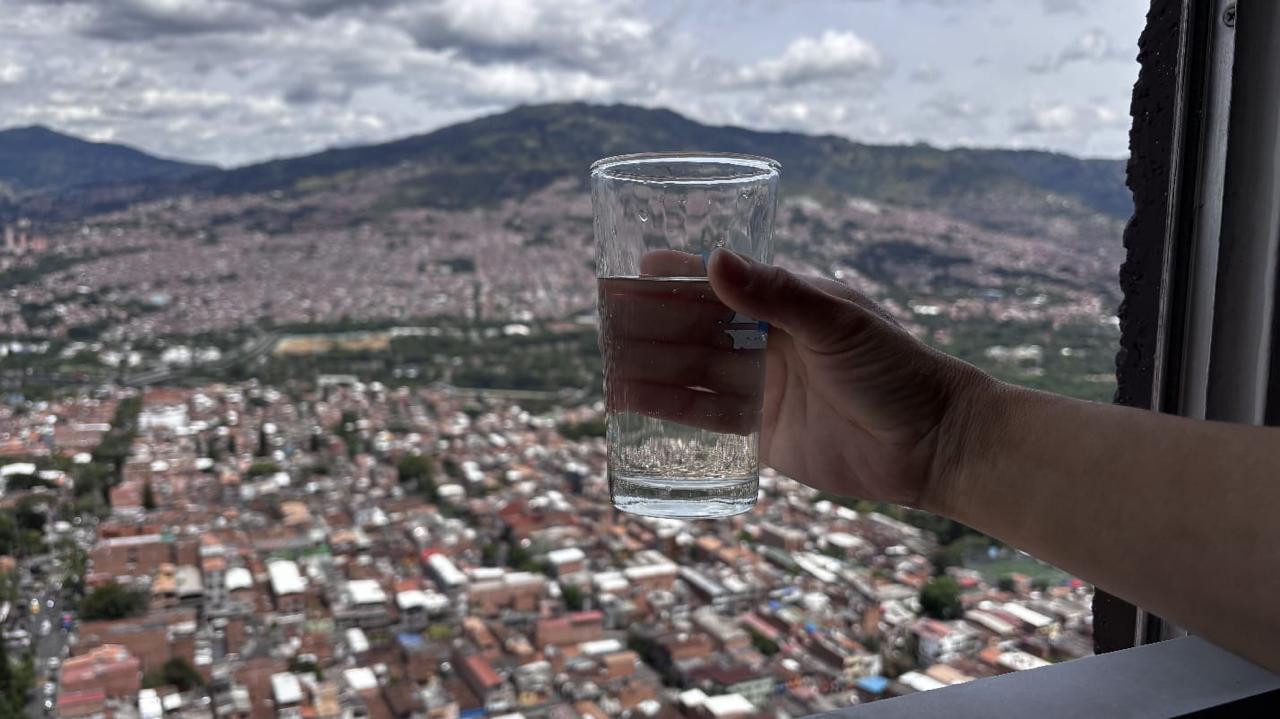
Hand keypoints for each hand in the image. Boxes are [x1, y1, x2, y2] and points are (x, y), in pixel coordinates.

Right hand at [602, 249, 988, 506]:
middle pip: (698, 327)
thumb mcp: (836, 323)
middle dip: (654, 324)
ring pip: (694, 372)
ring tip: (608, 365)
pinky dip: (671, 410)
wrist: (933, 445)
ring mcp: (763, 387)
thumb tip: (713, 260)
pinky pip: (707, 418)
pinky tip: (635, 404)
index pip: (721, 281)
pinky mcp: (762, 433)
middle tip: (606, 322)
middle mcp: (768, 341)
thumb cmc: (896, 370)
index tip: (634, 268)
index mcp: (787, 302)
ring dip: (653, 367)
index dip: (678, 275)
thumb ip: (776, 294)